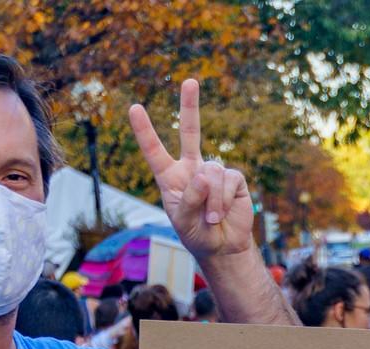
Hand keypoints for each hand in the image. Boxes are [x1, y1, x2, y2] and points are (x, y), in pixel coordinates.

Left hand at [129, 80, 256, 262]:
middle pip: (191, 132)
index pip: (154, 151)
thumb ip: (191, 198)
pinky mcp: (235, 179)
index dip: (145, 131)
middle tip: (190, 81)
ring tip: (211, 219)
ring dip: (211, 200)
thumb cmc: (196, 234)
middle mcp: (192, 168)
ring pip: (211, 172)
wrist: (223, 247)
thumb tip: (206, 173)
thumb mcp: (184, 221)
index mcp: (171, 177)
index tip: (134, 108)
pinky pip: (228, 182)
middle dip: (190, 106)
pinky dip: (223, 201)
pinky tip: (221, 214)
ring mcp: (214, 172)